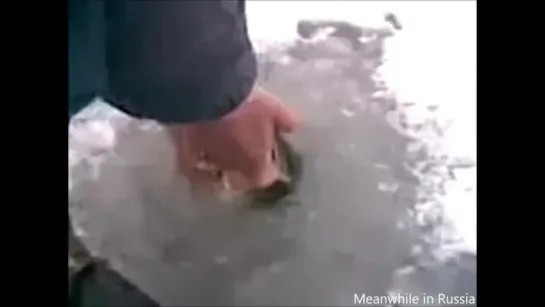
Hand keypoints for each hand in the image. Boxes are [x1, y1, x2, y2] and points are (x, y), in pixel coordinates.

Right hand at [168, 86, 299, 193]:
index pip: (265, 178)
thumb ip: (286, 121)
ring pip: (215, 176)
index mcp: (255, 163)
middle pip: (239, 180)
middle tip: (248, 156)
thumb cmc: (246, 103)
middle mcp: (230, 170)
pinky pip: (191, 169)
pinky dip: (196, 170)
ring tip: (224, 159)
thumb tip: (293, 128)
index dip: (269, 169)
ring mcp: (206, 163)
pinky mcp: (185, 153)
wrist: (208, 92)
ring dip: (221, 170)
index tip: (270, 156)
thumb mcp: (274, 108)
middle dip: (244, 173)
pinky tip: (198, 164)